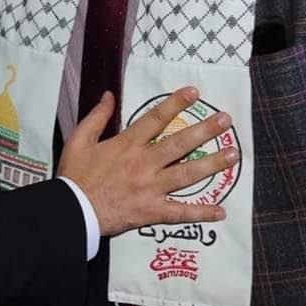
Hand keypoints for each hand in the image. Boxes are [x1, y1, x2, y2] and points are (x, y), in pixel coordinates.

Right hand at [58, 87, 238, 236]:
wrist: (72, 211)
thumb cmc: (74, 176)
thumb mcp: (79, 140)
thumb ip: (96, 116)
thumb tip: (109, 94)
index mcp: (127, 144)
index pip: (156, 119)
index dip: (175, 104)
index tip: (194, 92)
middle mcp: (143, 163)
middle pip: (179, 144)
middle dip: (204, 130)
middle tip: (225, 120)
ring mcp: (150, 188)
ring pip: (187, 175)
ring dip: (212, 165)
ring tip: (233, 155)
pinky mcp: (151, 211)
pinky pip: (180, 212)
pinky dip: (201, 213)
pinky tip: (221, 211)